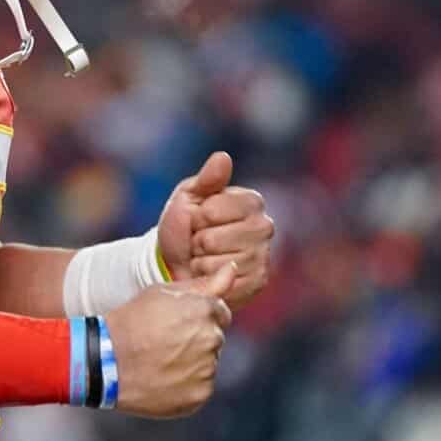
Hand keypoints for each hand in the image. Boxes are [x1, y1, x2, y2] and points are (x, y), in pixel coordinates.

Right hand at [105, 265, 233, 417]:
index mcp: (206, 310)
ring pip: (209, 363)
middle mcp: (212, 339)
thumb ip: (204, 283)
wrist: (106, 360)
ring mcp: (207, 369)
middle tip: (164, 341)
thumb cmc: (132, 320)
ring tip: (161, 360)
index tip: (176, 322)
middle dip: (197, 338)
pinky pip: (201, 386)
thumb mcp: (162, 292)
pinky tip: (164, 377)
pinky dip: (187, 384)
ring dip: (193, 361)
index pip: (220, 312)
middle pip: (215, 337)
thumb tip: (232, 268)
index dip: (197, 316)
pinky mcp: (200, 395)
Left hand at [156, 150, 275, 310]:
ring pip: (219, 263)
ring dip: (201, 262)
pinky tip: (211, 275)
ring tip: (203, 257)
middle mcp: (264, 226)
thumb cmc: (184, 225)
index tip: (198, 218)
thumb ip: (207, 179)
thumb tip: (223, 157)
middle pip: (214, 240)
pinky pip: (226, 283)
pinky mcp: (258, 281)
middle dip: (197, 241)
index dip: (197, 217)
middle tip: (199, 242)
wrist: (177, 262)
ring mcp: (262, 256)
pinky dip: (210, 280)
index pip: (213, 211)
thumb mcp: (188, 196)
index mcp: (251, 201)